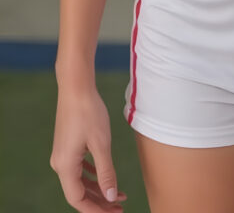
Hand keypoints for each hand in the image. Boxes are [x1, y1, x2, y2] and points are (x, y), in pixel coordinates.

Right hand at [50, 85, 127, 210]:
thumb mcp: (101, 144)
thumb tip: (110, 197)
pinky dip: (92, 175)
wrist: (76, 87)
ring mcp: (62, 154)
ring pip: (79, 180)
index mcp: (65, 167)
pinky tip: (104, 175)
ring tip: (118, 194)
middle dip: (99, 201)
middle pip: (78, 192)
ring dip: (97, 188)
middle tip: (120, 206)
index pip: (77, 200)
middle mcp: (60, 164)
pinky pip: (78, 168)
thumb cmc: (89, 113)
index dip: (96, 210)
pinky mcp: (67, 145)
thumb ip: (106, 172)